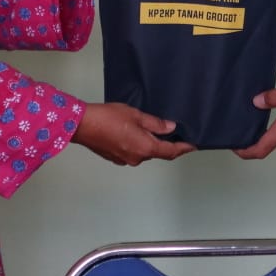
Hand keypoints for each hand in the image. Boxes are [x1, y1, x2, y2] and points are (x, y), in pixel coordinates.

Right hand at [73, 103, 196, 165]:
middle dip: (164, 143)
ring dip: (148, 142)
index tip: (193, 146)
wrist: (82, 125)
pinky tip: (131, 131)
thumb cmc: (108, 118)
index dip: (183, 149)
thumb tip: (170, 127)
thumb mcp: (136, 115)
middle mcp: (137, 158)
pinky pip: (132, 152)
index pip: (170, 152)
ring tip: (148, 127)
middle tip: (171, 129)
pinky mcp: (115, 157)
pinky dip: (136, 144)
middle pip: (157, 152)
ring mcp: (125, 160)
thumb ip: (155, 123)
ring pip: (143, 152)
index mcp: (145, 148)